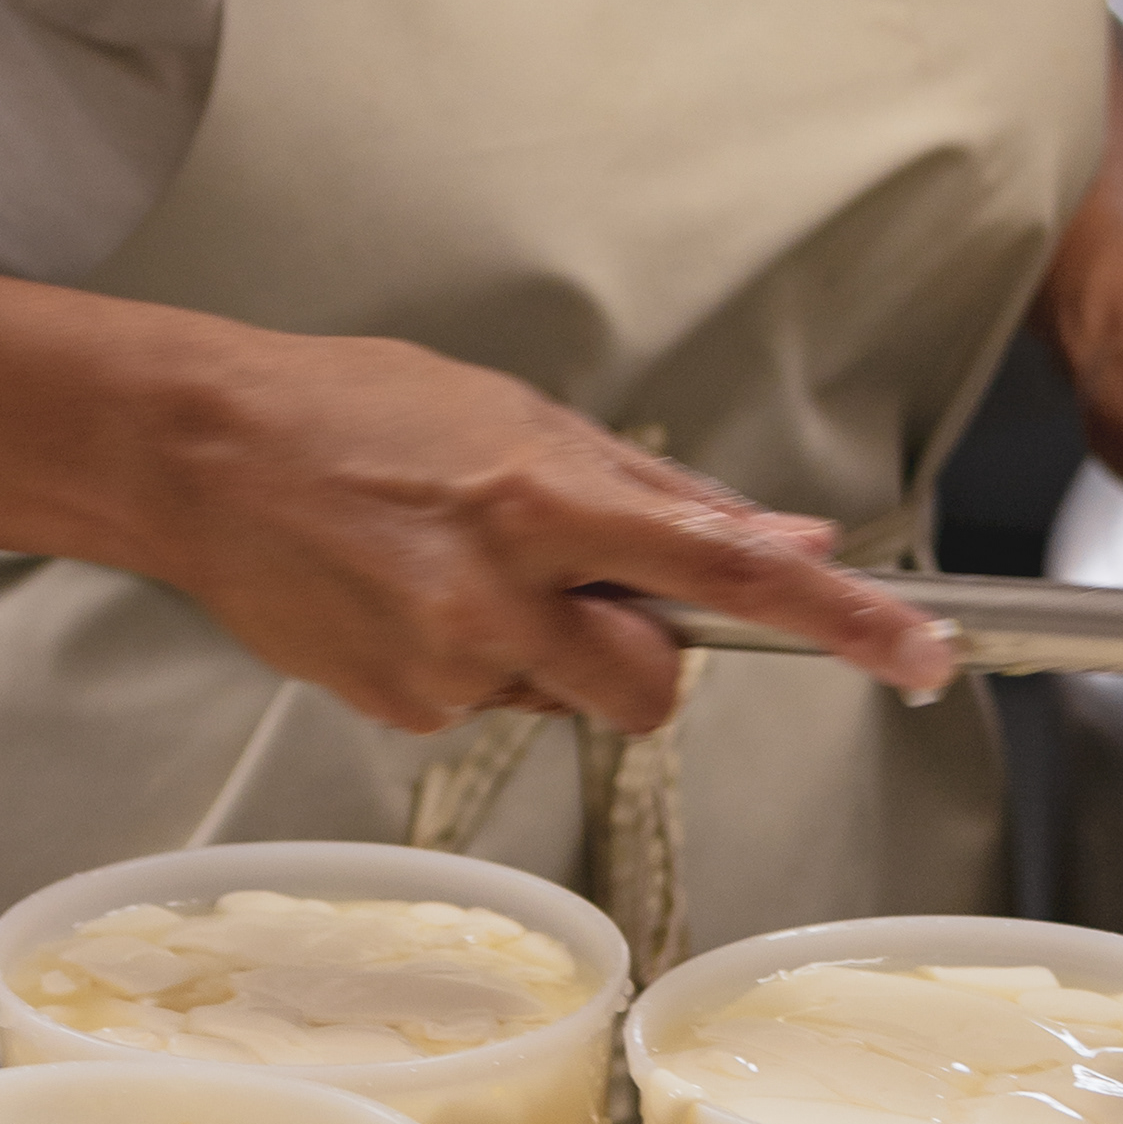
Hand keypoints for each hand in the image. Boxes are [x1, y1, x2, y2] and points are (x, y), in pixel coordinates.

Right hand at [145, 330, 957, 741]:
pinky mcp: (401, 710)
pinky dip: (474, 667)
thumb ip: (665, 495)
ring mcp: (446, 665)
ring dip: (548, 653)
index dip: (839, 622)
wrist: (202, 456)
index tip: (920, 655)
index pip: (728, 573)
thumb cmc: (355, 413)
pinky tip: (409, 601)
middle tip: (578, 585)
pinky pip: (489, 709)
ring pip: (569, 701)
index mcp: (544, 499)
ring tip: (460, 571)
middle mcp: (502, 593)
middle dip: (643, 651)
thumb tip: (789, 542)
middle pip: (655, 685)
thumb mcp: (523, 417)